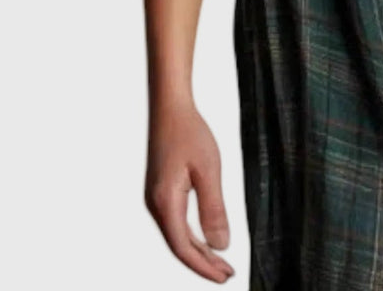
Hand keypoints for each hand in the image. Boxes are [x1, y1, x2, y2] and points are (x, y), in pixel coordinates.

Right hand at [144, 98, 235, 282]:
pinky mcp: (160, 191)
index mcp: (165, 202)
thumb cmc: (189, 133)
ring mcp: (155, 198)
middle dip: (203, 263)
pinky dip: (191, 235)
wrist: (170, 107)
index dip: (204, 266)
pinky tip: (205, 238)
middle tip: (227, 274)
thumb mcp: (209, 170)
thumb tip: (220, 246)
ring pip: (176, 235)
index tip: (225, 276)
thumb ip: (214, 209)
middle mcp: (155, 204)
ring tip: (220, 262)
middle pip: (179, 245)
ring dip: (198, 251)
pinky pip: (175, 222)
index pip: (183, 248)